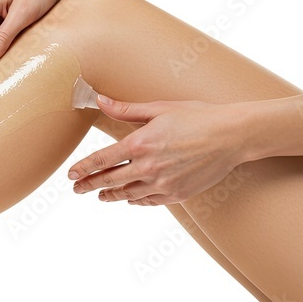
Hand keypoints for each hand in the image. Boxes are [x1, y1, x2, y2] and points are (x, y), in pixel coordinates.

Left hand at [67, 95, 252, 205]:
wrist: (232, 136)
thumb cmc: (197, 116)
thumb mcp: (159, 108)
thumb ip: (126, 109)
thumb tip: (100, 100)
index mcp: (140, 143)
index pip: (101, 160)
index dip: (83, 168)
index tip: (71, 174)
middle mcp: (148, 167)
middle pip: (109, 180)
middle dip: (90, 185)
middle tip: (77, 188)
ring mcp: (163, 183)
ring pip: (127, 194)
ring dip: (111, 195)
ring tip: (101, 195)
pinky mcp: (177, 194)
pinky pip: (148, 201)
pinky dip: (135, 201)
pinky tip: (129, 199)